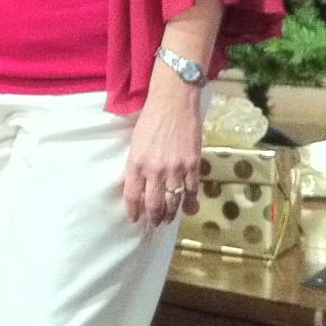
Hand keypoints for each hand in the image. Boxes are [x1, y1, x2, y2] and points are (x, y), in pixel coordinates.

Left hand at [123, 81, 204, 226]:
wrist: (173, 102)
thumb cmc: (151, 118)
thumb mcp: (135, 142)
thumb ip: (135, 164)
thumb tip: (132, 184)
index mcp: (136, 162)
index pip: (132, 195)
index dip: (133, 211)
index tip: (134, 219)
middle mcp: (155, 169)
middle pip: (153, 204)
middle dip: (153, 218)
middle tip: (153, 224)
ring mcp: (175, 169)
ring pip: (173, 202)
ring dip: (170, 214)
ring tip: (167, 220)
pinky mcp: (192, 165)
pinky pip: (192, 191)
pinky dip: (190, 203)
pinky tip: (188, 209)